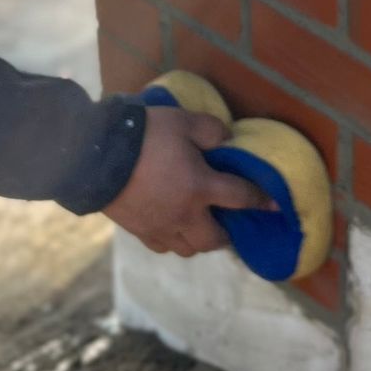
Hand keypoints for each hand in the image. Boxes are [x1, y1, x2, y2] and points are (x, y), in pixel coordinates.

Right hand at [104, 105, 271, 257]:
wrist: (95, 155)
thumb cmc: (144, 135)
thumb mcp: (183, 121)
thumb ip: (211, 130)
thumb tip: (227, 140)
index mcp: (201, 187)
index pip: (241, 198)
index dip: (261, 200)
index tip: (275, 206)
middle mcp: (185, 214)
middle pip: (215, 239)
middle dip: (227, 234)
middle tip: (229, 223)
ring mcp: (160, 226)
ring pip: (188, 248)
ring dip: (200, 240)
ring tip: (200, 227)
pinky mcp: (138, 231)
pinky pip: (163, 246)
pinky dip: (173, 240)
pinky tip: (172, 227)